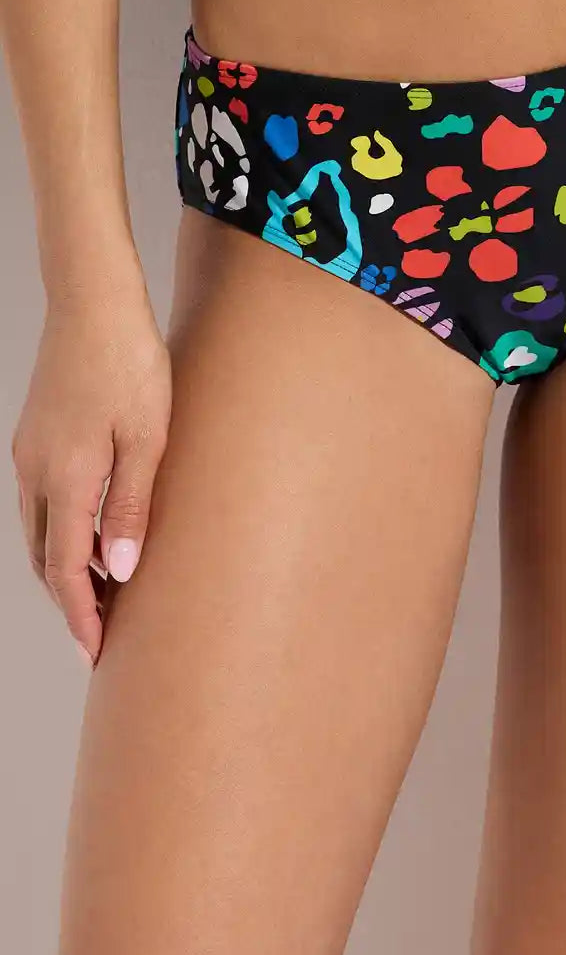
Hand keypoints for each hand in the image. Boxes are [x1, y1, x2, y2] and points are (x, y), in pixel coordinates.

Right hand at [11, 253, 170, 663]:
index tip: (97, 652)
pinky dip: (60, 537)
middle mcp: (35, 473)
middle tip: (101, 638)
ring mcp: (28, 453)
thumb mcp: (147, 440)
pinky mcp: (35, 437)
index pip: (66, 571)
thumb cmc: (131, 365)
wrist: (94, 302)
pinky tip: (87, 540)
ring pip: (39, 533)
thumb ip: (131, 509)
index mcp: (64, 480)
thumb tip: (118, 572)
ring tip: (101, 598)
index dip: (82, 616)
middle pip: (46, 559)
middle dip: (71, 603)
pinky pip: (41, 505)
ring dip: (64, 571)